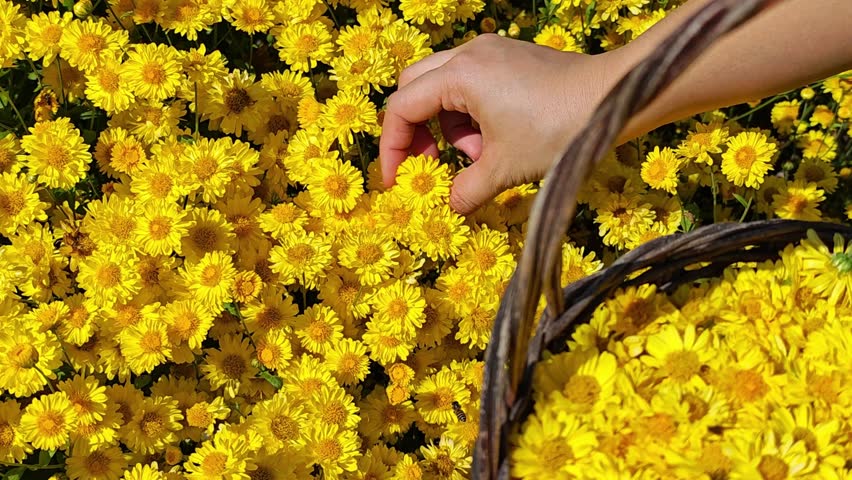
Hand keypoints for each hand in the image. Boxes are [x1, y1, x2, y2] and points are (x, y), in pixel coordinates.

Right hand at [379, 34, 620, 213]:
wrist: (615, 99)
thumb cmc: (558, 130)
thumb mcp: (505, 168)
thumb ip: (467, 190)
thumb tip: (451, 206)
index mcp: (460, 75)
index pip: (402, 108)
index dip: (393, 147)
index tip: (398, 181)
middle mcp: (470, 54)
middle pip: (415, 87)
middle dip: (415, 130)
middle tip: (429, 163)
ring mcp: (492, 52)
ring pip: (443, 86)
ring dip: (449, 125)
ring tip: (478, 156)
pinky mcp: (510, 58)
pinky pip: (472, 84)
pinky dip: (471, 114)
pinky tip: (497, 140)